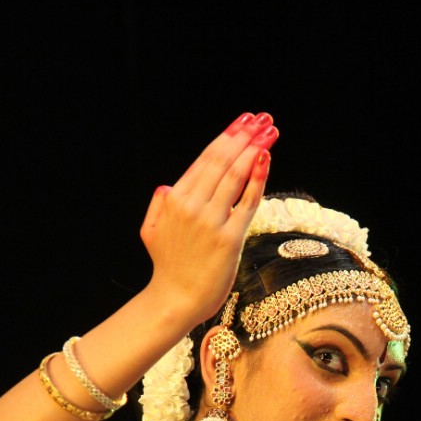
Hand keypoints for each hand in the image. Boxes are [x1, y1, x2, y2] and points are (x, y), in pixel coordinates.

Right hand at [139, 112, 277, 323]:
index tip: (243, 122)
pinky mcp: (229, 239)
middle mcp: (192, 206)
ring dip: (254, 148)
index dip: (226, 138)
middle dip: (244, 136)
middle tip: (262, 119)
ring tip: (269, 131)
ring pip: (235, 176)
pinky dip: (257, 178)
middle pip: (222, 162)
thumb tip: (168, 185)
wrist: (175, 300)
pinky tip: (265, 157)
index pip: (204, 161)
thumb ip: (158, 205)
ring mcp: (211, 221)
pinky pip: (247, 202)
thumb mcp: (150, 231)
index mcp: (174, 200)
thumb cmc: (167, 267)